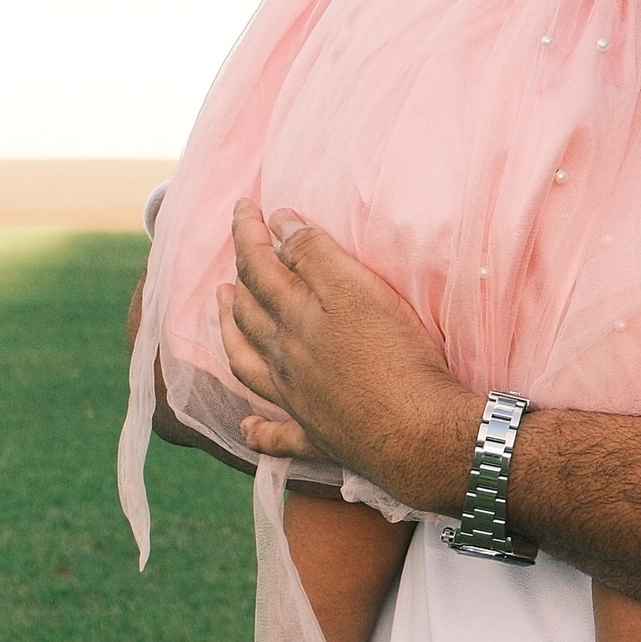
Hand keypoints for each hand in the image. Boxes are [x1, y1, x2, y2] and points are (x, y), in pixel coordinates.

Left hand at [218, 203, 477, 511]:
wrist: (417, 433)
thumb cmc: (395, 356)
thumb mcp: (357, 291)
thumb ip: (315, 256)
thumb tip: (279, 224)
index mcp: (296, 318)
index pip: (260, 266)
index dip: (249, 233)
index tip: (245, 205)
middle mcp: (286, 358)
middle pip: (249, 311)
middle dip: (239, 274)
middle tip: (237, 250)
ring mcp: (298, 401)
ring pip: (248, 363)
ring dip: (230, 333)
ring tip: (223, 310)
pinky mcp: (318, 436)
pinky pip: (278, 436)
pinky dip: (259, 430)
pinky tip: (248, 426)